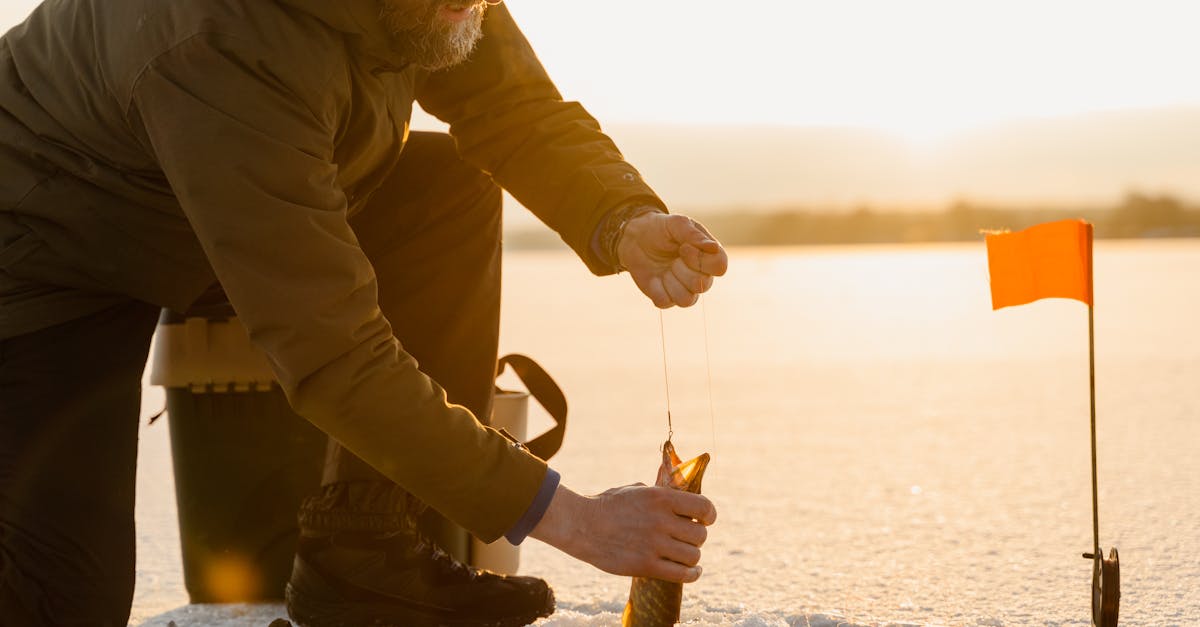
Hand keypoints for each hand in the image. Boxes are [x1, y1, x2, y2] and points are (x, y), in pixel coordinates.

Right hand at [529, 483, 716, 582]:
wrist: (580, 525)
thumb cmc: (607, 505)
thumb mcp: (636, 490)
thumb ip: (661, 493)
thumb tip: (681, 493)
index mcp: (661, 498)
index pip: (704, 507)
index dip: (709, 515)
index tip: (706, 519)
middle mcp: (661, 520)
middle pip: (700, 535)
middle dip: (696, 537)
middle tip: (686, 538)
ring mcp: (654, 544)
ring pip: (693, 556)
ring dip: (691, 556)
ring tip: (685, 555)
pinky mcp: (645, 565)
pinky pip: (682, 575)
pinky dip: (691, 575)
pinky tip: (690, 572)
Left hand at [618, 213, 727, 307]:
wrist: (635, 239)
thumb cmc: (660, 229)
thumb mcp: (676, 224)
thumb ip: (694, 235)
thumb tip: (714, 248)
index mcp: (709, 256)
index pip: (719, 267)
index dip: (701, 260)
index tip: (683, 247)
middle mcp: (701, 276)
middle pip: (702, 285)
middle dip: (682, 269)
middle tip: (672, 258)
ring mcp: (684, 289)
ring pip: (686, 300)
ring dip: (671, 282)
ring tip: (665, 269)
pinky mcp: (667, 298)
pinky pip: (666, 303)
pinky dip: (656, 289)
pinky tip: (654, 278)